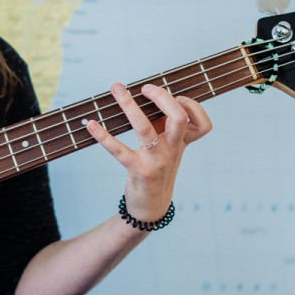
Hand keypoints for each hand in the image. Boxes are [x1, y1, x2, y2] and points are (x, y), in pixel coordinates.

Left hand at [85, 82, 211, 223]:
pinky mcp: (137, 170)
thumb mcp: (169, 150)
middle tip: (145, 88)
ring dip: (128, 104)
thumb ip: (166, 127)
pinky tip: (91, 124)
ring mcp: (155, 160)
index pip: (203, 124)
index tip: (175, 98)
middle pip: (178, 117)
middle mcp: (172, 150)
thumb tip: (152, 97)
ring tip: (116, 88)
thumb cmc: (158, 172)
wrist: (151, 206)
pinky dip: (102, 135)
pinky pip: (118, 149)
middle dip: (161, 96)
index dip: (192, 106)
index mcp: (182, 143)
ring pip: (145, 127)